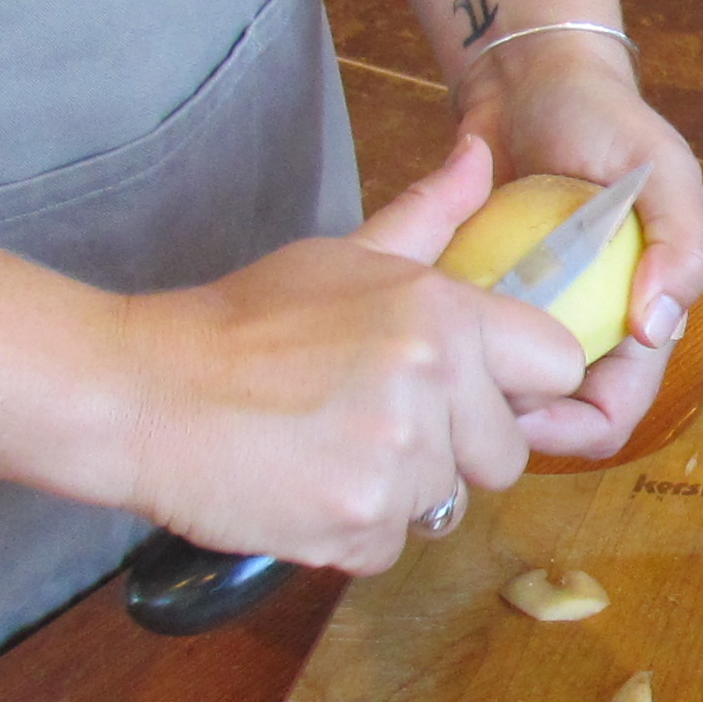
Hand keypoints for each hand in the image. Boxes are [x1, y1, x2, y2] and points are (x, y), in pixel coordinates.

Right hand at [115, 139, 588, 572]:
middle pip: (507, 453)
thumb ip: (430, 217)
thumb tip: (483, 155)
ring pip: (446, 502)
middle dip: (455, 449)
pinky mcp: (360, 524)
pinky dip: (353, 530)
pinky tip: (303, 484)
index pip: (558, 364)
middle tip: (374, 422)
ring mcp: (399, 461)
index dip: (520, 384)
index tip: (475, 389)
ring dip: (397, 490)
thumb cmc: (242, 322)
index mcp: (443, 313)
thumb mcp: (343, 257)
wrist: (144, 392)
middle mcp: (435, 384)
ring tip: (326, 448)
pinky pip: (393, 545)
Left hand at [458, 27, 702, 459]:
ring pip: (501, 391)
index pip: (613, 411)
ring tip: (442, 365)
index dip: (576, 430)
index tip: (524, 416)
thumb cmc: (604, 119)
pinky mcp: (482, 296)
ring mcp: (528, 316)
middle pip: (550, 417)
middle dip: (512, 421)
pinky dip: (446, 344)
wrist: (527, 78)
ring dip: (474, 389)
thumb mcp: (662, 169)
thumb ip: (682, 243)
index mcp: (637, 317)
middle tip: (465, 397)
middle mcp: (583, 329)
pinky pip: (463, 343)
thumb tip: (657, 327)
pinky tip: (423, 329)